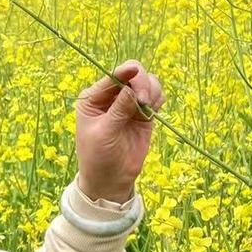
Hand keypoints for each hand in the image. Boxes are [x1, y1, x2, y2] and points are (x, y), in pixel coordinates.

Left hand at [75, 60, 165, 201]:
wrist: (110, 179)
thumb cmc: (98, 156)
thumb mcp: (104, 133)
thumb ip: (119, 110)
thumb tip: (132, 88)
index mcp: (93, 97)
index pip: (112, 76)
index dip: (125, 71)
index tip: (136, 72)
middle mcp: (111, 96)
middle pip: (133, 74)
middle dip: (141, 82)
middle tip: (144, 100)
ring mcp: (129, 104)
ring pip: (147, 83)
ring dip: (152, 90)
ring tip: (148, 109)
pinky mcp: (144, 114)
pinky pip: (156, 97)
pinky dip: (158, 99)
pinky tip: (153, 110)